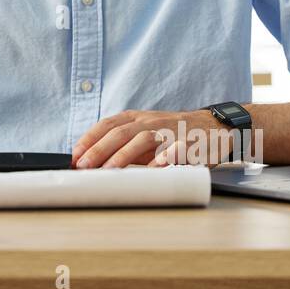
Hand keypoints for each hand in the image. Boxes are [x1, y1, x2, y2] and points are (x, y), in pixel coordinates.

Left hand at [72, 108, 229, 168]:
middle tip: (84, 166)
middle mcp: (151, 121)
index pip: (108, 125)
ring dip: (125, 155)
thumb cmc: (173, 135)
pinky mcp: (190, 142)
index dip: (90, 139)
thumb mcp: (145, 134)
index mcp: (137, 118)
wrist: (215, 128)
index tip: (74, 156)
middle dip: (100, 149)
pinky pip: (175, 149)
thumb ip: (122, 145)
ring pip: (144, 138)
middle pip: (121, 132)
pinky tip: (154, 168)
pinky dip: (164, 157)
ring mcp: (170, 130)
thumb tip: (91, 162)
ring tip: (109, 170)